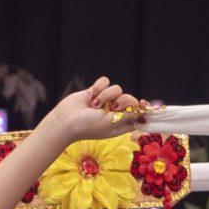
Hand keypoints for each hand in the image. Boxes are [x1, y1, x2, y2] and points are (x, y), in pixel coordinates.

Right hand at [29, 77, 145, 154]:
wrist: (66, 120)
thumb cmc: (88, 126)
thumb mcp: (112, 124)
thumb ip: (128, 117)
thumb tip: (142, 114)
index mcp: (122, 123)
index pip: (138, 114)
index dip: (143, 109)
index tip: (143, 103)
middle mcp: (115, 112)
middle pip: (130, 99)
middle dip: (123, 101)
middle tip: (112, 107)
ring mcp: (106, 101)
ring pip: (117, 89)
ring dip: (107, 95)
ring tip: (95, 105)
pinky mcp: (96, 91)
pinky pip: (105, 82)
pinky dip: (99, 87)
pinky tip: (92, 96)